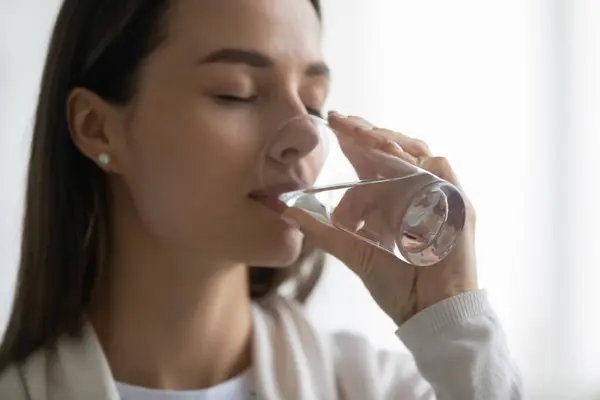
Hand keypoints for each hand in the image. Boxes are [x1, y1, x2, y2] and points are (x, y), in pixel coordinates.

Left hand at [281, 111, 477, 325]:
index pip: (373, 156)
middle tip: (341, 121)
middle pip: (395, 146)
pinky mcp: (458, 206)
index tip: (330, 120)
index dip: (354, 136)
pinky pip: (440, 172)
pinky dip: (416, 163)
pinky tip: (391, 158)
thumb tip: (282, 208)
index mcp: (392, 195)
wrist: (429, 312)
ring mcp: (439, 195)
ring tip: (361, 136)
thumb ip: (321, 228)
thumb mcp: (351, 249)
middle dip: (367, 131)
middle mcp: (416, 189)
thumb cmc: (396, 281)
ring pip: (418, 152)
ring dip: (388, 141)